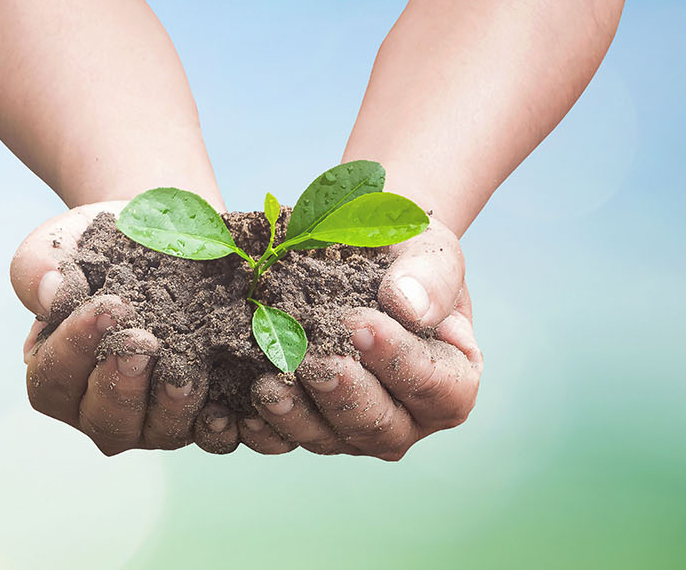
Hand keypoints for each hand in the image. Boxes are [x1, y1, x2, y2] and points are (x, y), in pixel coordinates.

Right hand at [11, 202, 217, 455]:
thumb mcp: (56, 244)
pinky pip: (213, 436)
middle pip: (104, 420)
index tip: (109, 305)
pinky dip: (221, 427)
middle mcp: (101, 407)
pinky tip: (231, 407)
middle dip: (122, 385)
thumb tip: (50, 293)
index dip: (77, 348)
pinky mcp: (199, 416)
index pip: (54, 378)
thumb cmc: (95, 244)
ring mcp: (152, 419)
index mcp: (57, 374)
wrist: (158, 234)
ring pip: (157, 433)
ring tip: (184, 371)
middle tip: (144, 343)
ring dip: (171, 407)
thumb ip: (38, 268)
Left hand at [245, 219, 484, 459]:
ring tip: (268, 387)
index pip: (438, 388)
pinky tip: (239, 412)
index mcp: (451, 377)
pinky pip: (285, 442)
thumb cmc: (401, 256)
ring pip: (331, 441)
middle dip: (346, 396)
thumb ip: (430, 275)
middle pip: (383, 428)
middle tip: (314, 362)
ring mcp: (354, 428)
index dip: (400, 362)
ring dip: (299, 418)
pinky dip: (263, 430)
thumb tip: (409, 307)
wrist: (351, 256)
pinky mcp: (309, 427)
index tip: (359, 325)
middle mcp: (407, 415)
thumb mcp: (427, 248)